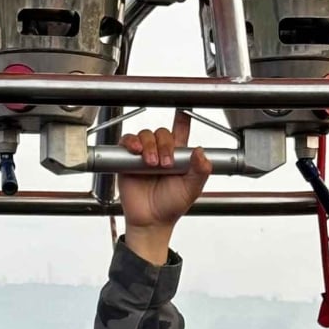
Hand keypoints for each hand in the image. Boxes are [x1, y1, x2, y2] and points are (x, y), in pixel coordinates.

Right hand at [118, 111, 211, 263]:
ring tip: (151, 164)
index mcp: (178, 156)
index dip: (182, 118)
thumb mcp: (192, 189)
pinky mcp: (127, 160)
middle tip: (165, 164)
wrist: (151, 221)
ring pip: (145, 135)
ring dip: (149, 146)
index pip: (181, 131)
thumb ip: (200, 170)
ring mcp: (143, 155)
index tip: (184, 107)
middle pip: (161, 132)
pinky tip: (136, 152)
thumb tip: (201, 152)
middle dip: (164, 144)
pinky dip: (131, 143)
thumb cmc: (171, 206)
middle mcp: (160, 152)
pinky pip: (127, 142)